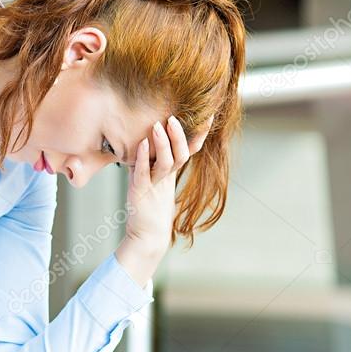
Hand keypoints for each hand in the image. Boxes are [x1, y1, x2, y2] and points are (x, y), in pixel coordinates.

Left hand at [123, 112, 214, 253]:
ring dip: (163, 143)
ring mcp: (156, 185)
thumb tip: (145, 140)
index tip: (208, 115)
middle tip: (174, 117)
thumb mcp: (154, 181)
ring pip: (166, 163)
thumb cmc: (149, 208)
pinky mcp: (141, 192)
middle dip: (179, 136)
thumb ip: (151, 162)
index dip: (200, 134)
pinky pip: (144, 172)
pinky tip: (142, 144)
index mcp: (172, 173)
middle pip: (181, 155)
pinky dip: (143, 157)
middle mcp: (167, 178)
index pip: (190, 151)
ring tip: (158, 126)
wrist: (146, 236)